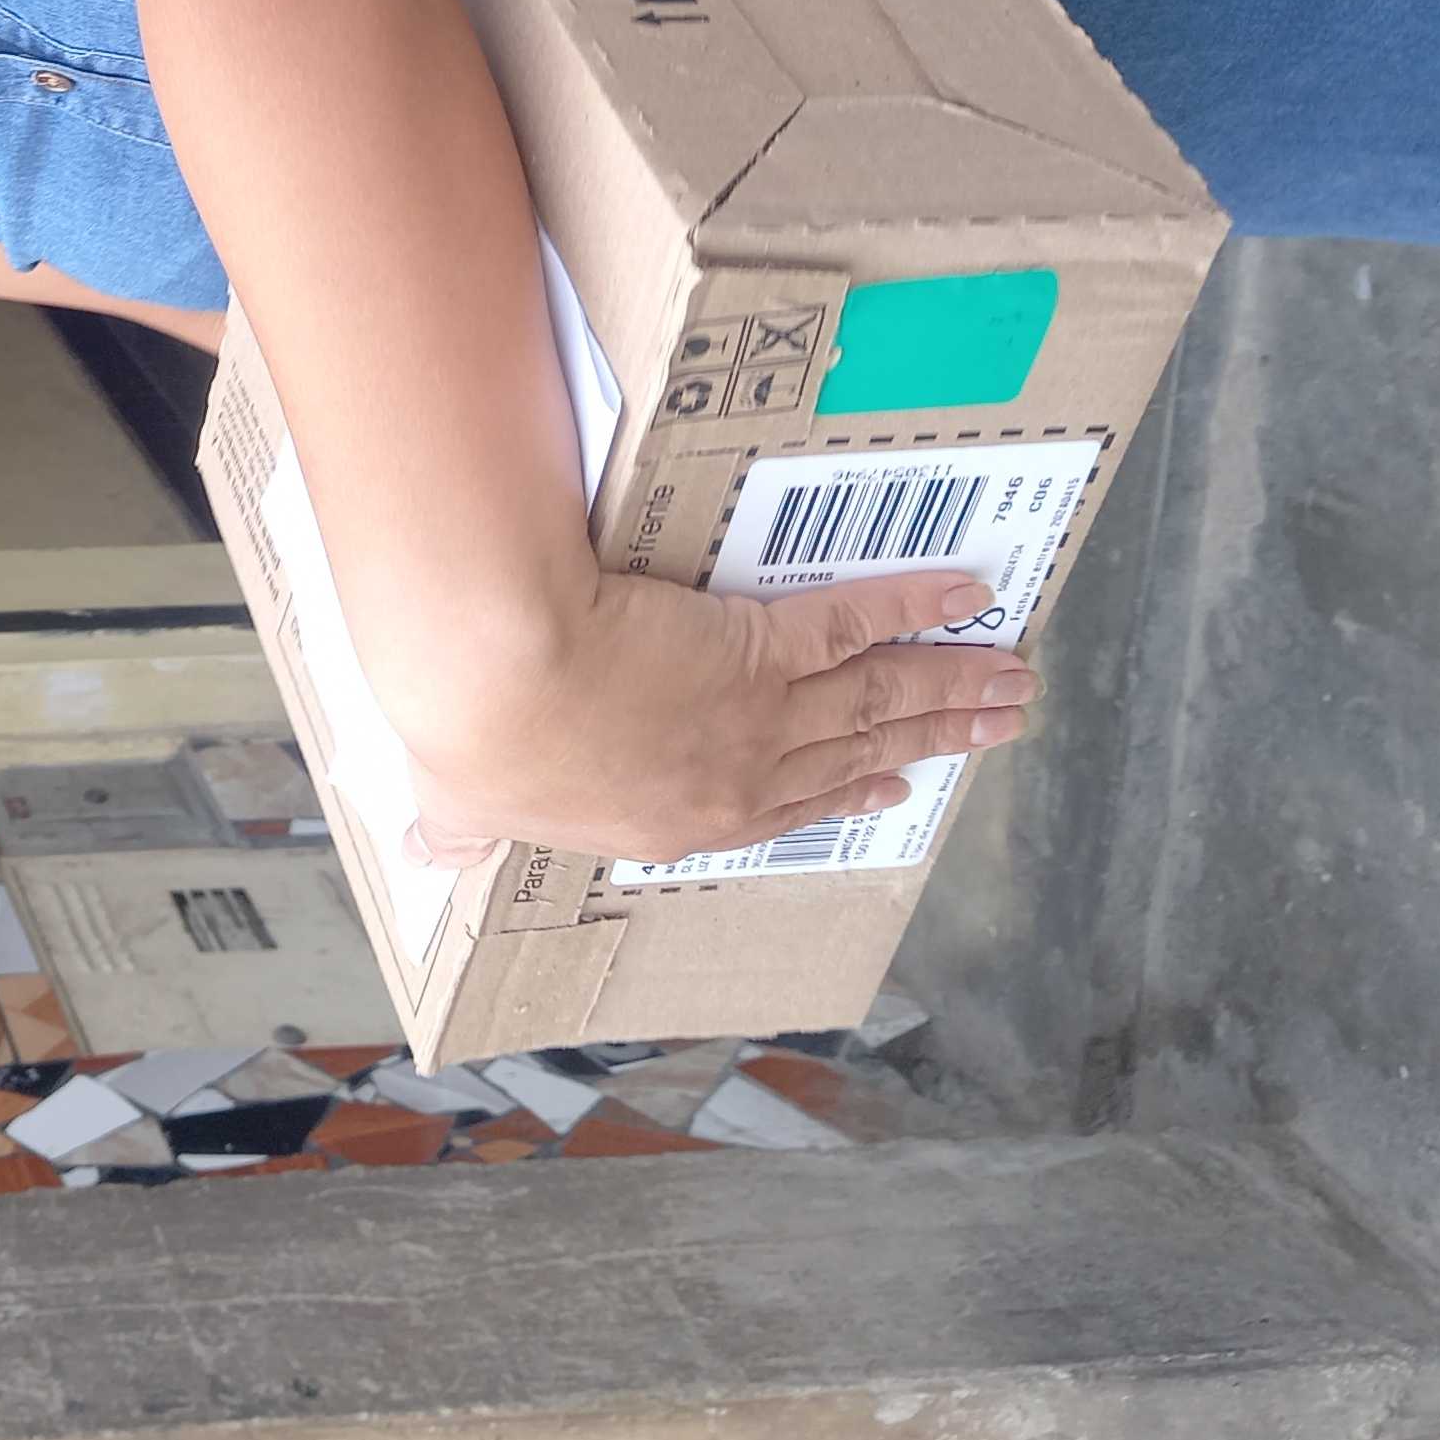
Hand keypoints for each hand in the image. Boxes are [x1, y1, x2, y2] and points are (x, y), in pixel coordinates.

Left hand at [393, 566, 1034, 869]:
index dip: (840, 793)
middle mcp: (731, 776)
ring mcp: (755, 713)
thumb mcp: (457, 800)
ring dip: (951, 686)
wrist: (493, 671)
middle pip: (853, 754)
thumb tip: (427, 845)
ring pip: (875, 699)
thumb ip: (457, 828)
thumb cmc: (466, 736)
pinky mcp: (756, 643)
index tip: (889, 783)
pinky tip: (966, 594)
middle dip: (931, 739)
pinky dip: (913, 607)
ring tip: (1012, 679)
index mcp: (668, 820)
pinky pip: (852, 623)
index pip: (776, 808)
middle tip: (993, 728)